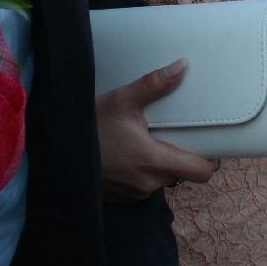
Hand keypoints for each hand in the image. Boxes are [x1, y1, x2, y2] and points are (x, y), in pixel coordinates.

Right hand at [97, 60, 219, 201]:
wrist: (56, 154)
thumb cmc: (89, 128)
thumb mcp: (121, 100)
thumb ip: (154, 85)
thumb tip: (182, 67)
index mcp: (155, 161)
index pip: (202, 171)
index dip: (210, 159)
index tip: (208, 143)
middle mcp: (149, 184)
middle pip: (182, 172)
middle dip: (179, 154)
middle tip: (170, 132)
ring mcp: (134, 194)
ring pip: (161, 179)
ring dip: (158, 163)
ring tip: (144, 140)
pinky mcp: (121, 198)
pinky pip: (142, 185)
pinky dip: (140, 172)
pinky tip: (127, 154)